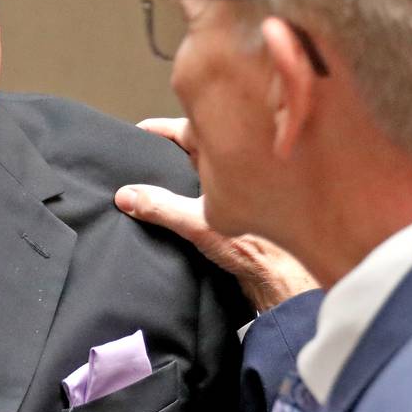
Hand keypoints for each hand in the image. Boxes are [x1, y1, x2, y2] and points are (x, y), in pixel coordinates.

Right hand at [116, 118, 318, 310]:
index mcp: (232, 158)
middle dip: (169, 151)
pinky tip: (172, 208)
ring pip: (202, 173)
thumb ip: (161, 208)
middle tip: (139, 155)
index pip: (193, 131)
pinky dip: (189, 197)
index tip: (141, 131)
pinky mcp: (239, 213)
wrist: (284, 281)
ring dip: (179, 176)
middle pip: (196, 150)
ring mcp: (239, 191)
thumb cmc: (259, 248)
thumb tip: (127, 195)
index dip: (165, 129)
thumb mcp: (199, 224)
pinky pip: (208, 196)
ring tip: (149, 181)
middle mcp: (236, 171)